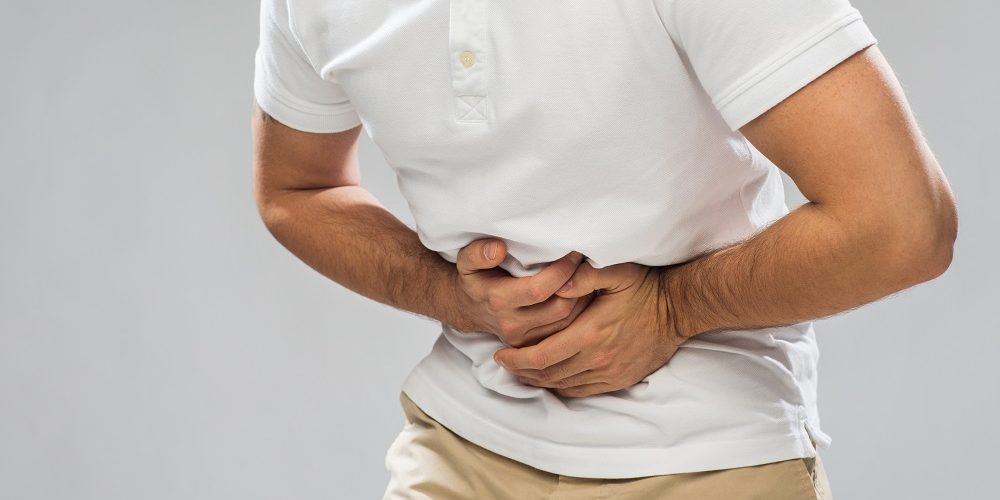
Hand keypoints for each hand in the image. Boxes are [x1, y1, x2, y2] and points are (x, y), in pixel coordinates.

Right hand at [449, 239, 597, 347]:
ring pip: (567, 324)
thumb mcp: (467, 260)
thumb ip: (478, 253)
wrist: (468, 308)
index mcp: (498, 300)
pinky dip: (579, 315)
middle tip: (587, 265)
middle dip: (578, 285)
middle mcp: (511, 324)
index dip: (562, 271)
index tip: (574, 254)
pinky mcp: (532, 347)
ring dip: (582, 300)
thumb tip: (499, 249)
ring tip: (588, 278)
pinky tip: (582, 296)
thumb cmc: (475, 277)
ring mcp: (523, 340)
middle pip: (559, 308)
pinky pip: (565, 333)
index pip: (539, 288)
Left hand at [492, 261, 685, 396]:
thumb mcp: (615, 271)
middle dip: (521, 371)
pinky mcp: (619, 379)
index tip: (501, 353)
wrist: (678, 310)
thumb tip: (555, 284)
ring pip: (563, 385)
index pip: (542, 356)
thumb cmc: (645, 287)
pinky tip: (550, 379)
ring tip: (521, 370)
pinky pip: (582, 391)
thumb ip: (582, 276)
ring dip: (538, 380)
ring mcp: (609, 372)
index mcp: (590, 333)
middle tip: (504, 362)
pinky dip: (561, 387)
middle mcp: (597, 358)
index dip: (517, 358)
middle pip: (548, 374)